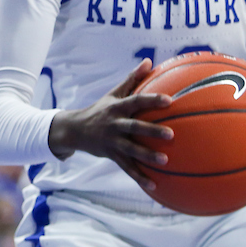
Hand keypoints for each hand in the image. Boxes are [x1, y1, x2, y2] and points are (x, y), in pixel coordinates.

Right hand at [48, 59, 172, 190]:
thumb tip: (149, 61)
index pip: (136, 100)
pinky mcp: (111, 155)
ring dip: (148, 156)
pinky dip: (139, 177)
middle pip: (135, 127)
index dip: (152, 100)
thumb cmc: (101, 109)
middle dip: (152, 131)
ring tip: (166, 161)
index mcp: (117, 107)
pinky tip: (154, 185)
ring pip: (131, 150)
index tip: (169, 100)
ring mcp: (112, 141)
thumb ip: (132, 79)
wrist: (74, 130)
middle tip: (171, 134)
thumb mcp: (114, 93)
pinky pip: (127, 168)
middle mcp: (114, 124)